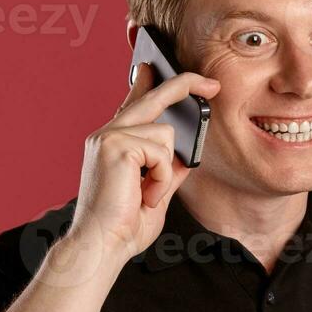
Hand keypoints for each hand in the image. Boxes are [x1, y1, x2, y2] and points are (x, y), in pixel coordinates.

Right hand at [68, 62, 220, 262]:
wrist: (101, 246)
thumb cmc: (122, 226)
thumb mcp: (154, 193)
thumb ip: (167, 169)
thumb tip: (185, 152)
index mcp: (112, 143)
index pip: (134, 103)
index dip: (148, 82)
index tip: (155, 65)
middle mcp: (107, 134)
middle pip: (152, 97)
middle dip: (184, 85)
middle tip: (211, 84)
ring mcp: (109, 137)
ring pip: (164, 132)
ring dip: (164, 170)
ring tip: (146, 194)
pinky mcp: (116, 145)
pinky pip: (160, 150)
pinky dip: (160, 178)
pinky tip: (143, 195)